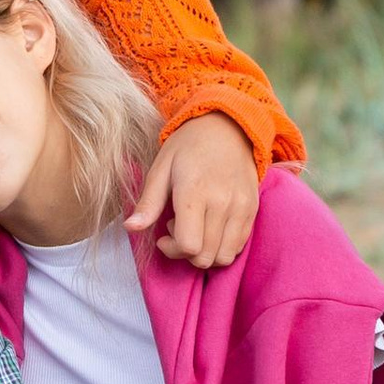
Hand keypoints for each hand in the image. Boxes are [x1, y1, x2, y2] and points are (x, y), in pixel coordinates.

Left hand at [126, 115, 259, 267]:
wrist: (229, 126)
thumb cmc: (188, 146)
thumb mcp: (161, 169)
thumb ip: (148, 203)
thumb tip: (130, 228)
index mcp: (194, 192)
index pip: (189, 246)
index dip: (172, 249)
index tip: (163, 235)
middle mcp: (222, 203)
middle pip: (205, 256)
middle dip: (185, 253)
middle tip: (178, 229)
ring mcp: (241, 207)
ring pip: (224, 256)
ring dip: (205, 252)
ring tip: (196, 228)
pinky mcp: (252, 209)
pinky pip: (238, 245)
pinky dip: (222, 246)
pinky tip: (211, 226)